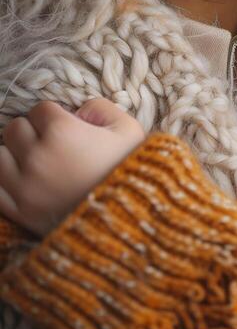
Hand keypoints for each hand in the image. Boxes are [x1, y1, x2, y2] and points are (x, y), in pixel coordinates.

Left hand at [0, 99, 145, 236]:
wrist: (130, 220)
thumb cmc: (131, 171)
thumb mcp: (128, 129)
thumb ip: (101, 107)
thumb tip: (79, 111)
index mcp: (62, 131)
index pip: (39, 109)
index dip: (54, 114)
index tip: (66, 126)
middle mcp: (37, 156)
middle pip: (14, 129)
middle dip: (31, 131)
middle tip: (50, 142)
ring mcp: (25, 186)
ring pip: (0, 157)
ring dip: (14, 156)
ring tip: (35, 162)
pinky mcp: (20, 213)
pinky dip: (6, 183)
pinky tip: (25, 183)